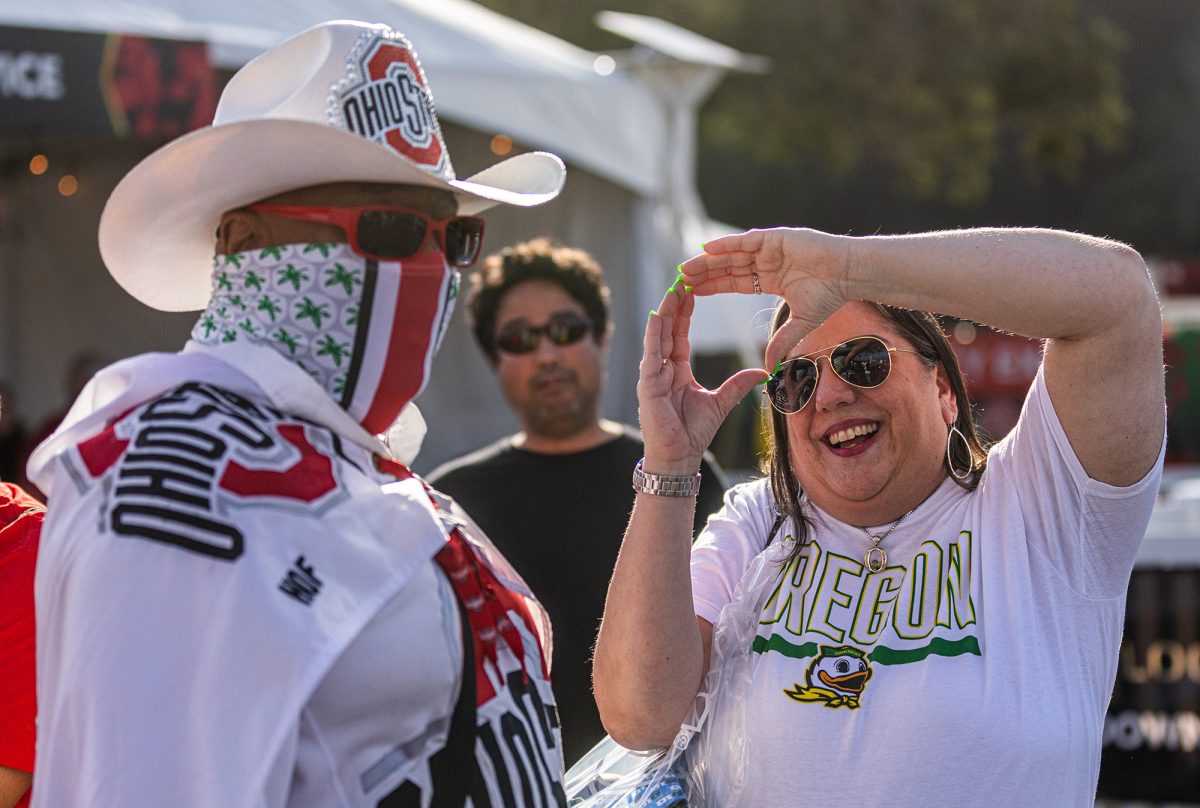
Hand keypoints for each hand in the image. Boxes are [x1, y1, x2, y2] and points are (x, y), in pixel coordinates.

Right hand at [637, 281, 767, 472]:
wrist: (679, 457)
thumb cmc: (693, 433)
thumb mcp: (721, 402)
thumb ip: (738, 385)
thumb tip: (761, 374)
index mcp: (677, 370)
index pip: (680, 334)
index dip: (685, 312)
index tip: (693, 291)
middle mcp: (662, 369)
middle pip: (668, 329)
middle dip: (674, 304)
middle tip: (682, 278)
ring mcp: (652, 375)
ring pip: (658, 337)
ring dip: (664, 312)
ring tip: (672, 289)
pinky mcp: (647, 385)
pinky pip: (651, 355)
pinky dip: (653, 336)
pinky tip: (656, 317)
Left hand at [680, 227, 850, 367]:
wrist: (849, 274)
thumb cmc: (831, 295)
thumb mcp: (800, 323)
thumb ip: (782, 342)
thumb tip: (769, 368)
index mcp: (770, 279)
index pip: (734, 283)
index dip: (713, 287)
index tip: (693, 293)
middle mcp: (767, 261)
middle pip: (728, 267)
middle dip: (705, 274)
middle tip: (681, 280)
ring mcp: (770, 248)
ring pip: (732, 254)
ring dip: (708, 260)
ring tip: (686, 267)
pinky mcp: (775, 238)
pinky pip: (745, 241)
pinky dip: (725, 244)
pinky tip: (706, 249)